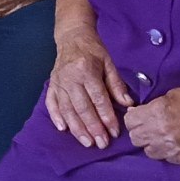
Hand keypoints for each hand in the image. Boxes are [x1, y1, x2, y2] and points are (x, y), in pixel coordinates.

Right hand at [44, 25, 133, 148]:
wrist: (72, 36)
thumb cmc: (93, 50)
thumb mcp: (109, 63)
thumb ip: (117, 85)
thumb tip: (128, 104)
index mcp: (86, 70)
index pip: (98, 99)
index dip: (107, 117)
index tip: (115, 132)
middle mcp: (70, 77)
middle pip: (82, 107)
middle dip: (93, 128)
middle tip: (102, 144)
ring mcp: (58, 82)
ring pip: (67, 109)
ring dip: (77, 128)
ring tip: (87, 142)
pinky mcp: (51, 85)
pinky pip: (51, 104)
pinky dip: (56, 117)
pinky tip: (63, 130)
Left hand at [126, 84, 179, 163]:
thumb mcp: (174, 94)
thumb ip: (154, 106)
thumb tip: (139, 112)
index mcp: (157, 113)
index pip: (130, 121)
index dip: (133, 118)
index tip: (139, 115)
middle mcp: (160, 133)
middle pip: (135, 138)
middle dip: (140, 131)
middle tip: (149, 125)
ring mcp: (171, 149)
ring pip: (148, 152)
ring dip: (152, 143)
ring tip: (163, 136)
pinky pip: (165, 159)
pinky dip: (167, 152)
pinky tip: (175, 143)